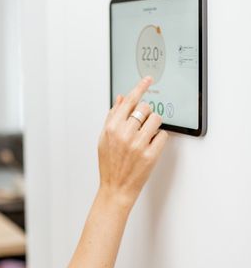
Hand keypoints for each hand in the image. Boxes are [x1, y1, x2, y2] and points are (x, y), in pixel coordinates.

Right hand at [97, 77, 168, 207]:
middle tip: (142, 124)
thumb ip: (112, 116)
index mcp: (112, 128)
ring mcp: (138, 144)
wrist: (116, 187)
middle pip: (145, 107)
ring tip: (147, 135)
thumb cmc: (109, 163)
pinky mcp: (151, 155)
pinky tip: (150, 146)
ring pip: (156, 119)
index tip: (148, 80)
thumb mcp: (104, 138)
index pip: (129, 100)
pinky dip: (159, 138)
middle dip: (146, 113)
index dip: (140, 87)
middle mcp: (125, 134)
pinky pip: (163, 135)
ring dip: (154, 125)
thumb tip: (120, 98)